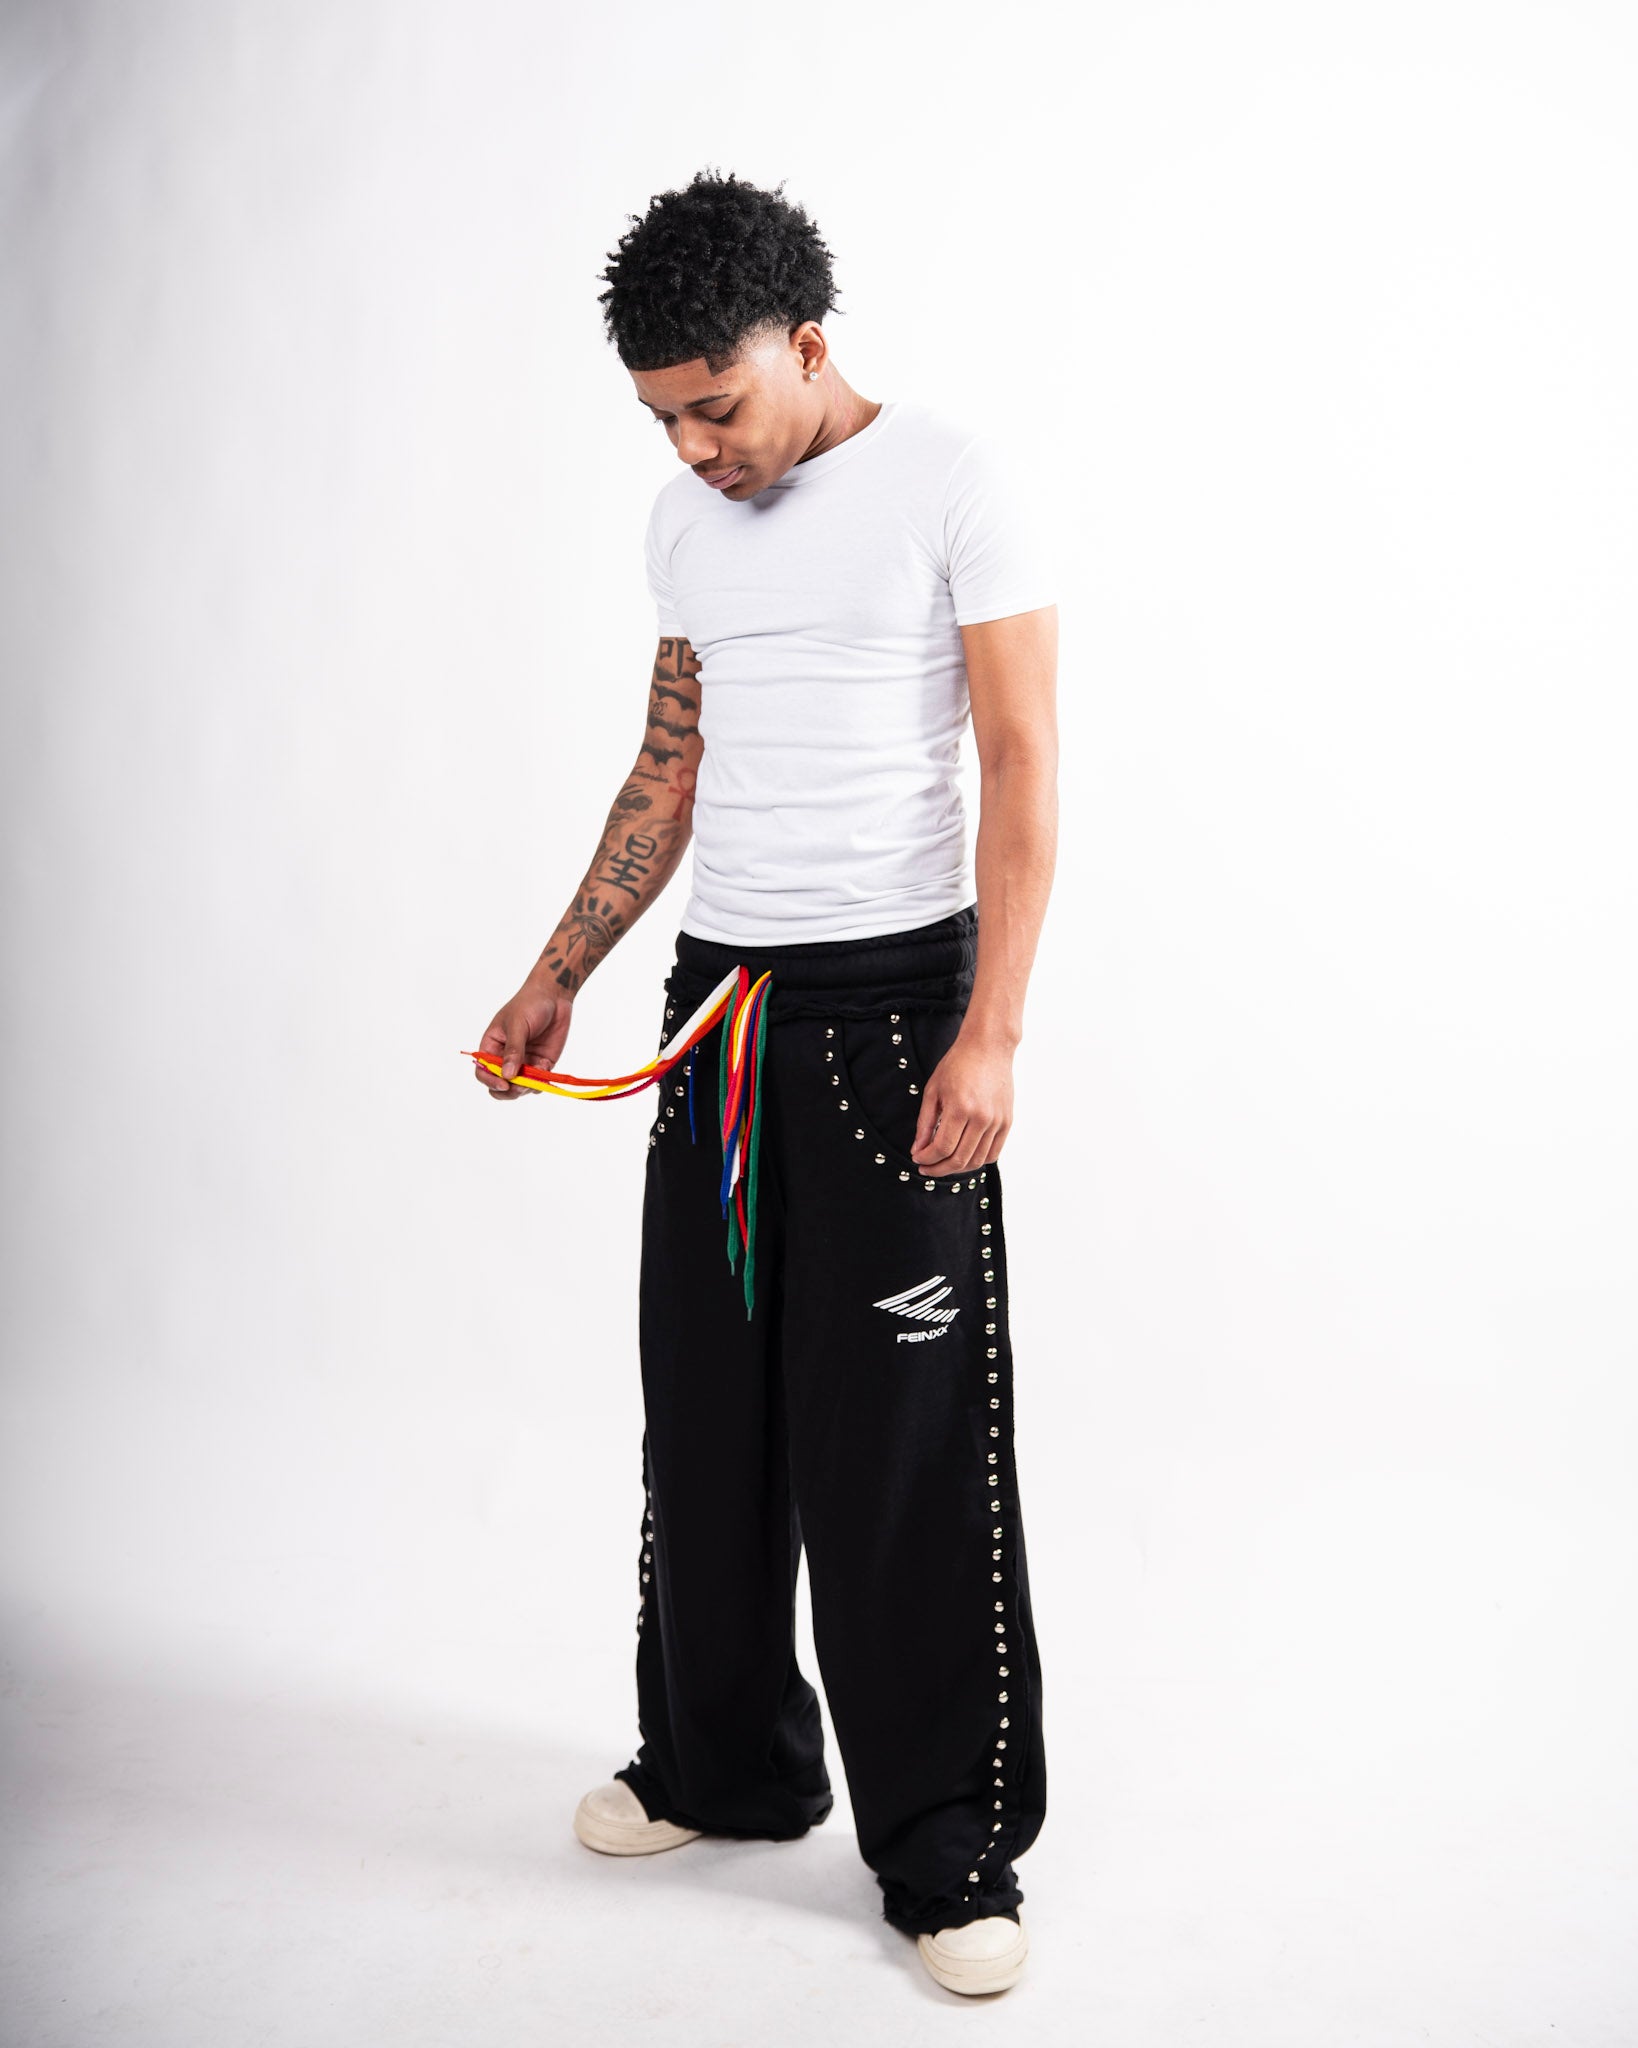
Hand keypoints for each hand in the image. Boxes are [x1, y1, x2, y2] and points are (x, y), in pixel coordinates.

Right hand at [472, 972, 572, 1100]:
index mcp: (491, 1047)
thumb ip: (513, 1050)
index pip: (483, 1071)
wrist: (554, 996)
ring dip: (526, 1087)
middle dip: (509, 1091)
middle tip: (521, 1087)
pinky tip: (545, 1068)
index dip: (490, 1081)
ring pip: (519, 1087)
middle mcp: (505, 1058)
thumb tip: (508, 1076)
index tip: (504, 1084)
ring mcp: (523, 1062)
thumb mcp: (517, 1025)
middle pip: (500, 1085)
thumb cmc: (529, 1004)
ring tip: (535, 1077)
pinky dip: (541, 1082)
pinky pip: (537, 1082)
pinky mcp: (541, 1064)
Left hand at [909, 1030, 1013, 1173]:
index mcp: (960, 1108)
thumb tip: (918, 1149)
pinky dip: (978, 1161)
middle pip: (959, 1159)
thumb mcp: (933, 1090)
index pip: (942, 1148)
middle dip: (938, 1169)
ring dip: (957, 1168)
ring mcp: (997, 1121)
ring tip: (943, 1164)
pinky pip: (993, 1153)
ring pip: (977, 1160)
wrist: (989, 1047)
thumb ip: (925, 1122)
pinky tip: (964, 1156)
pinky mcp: (1007, 1121)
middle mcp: (982, 1118)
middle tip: (926, 1167)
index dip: (927, 1159)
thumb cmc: (958, 1063)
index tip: (917, 1159)